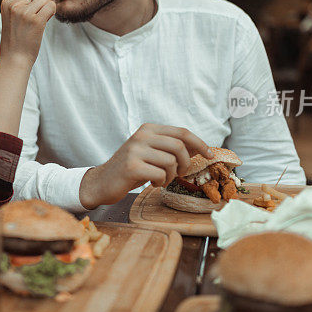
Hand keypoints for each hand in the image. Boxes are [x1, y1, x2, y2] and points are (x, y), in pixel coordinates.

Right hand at [0, 0, 56, 65]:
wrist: (14, 58)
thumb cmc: (17, 39)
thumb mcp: (14, 17)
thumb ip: (26, 4)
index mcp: (6, 2)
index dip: (35, 3)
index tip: (29, 17)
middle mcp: (14, 5)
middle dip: (42, 4)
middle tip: (37, 19)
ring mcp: (24, 13)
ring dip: (48, 8)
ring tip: (40, 21)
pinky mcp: (36, 21)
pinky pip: (51, 7)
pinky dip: (52, 12)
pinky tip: (46, 21)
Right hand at [79, 124, 212, 208]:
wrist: (102, 182)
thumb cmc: (130, 168)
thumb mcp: (151, 153)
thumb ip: (171, 148)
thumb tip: (199, 148)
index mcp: (148, 129)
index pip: (182, 132)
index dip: (199, 143)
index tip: (209, 155)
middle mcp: (142, 136)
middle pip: (180, 146)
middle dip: (184, 163)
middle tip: (177, 173)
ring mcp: (135, 150)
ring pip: (171, 162)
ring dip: (170, 175)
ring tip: (160, 179)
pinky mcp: (131, 166)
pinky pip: (160, 174)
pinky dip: (160, 182)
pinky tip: (151, 182)